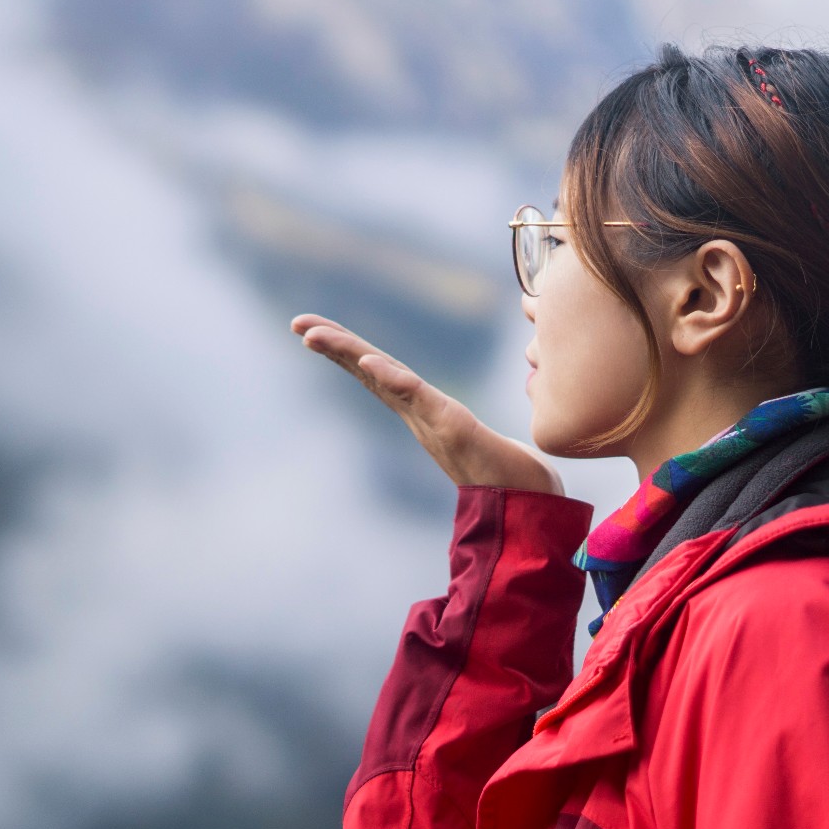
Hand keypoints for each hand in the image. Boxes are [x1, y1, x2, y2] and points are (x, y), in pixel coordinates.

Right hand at [292, 314, 564, 495]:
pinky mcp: (455, 429)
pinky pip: (419, 399)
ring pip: (383, 380)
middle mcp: (418, 415)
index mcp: (418, 409)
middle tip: (297, 325)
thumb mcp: (467, 433)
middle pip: (368, 370)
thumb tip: (429, 411)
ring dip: (348, 356)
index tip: (310, 328)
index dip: (342, 349)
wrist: (531, 503)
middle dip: (332, 346)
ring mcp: (433, 422)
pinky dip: (392, 380)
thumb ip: (443, 419)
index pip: (374, 369)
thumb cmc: (503, 471)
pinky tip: (369, 363)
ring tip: (314, 336)